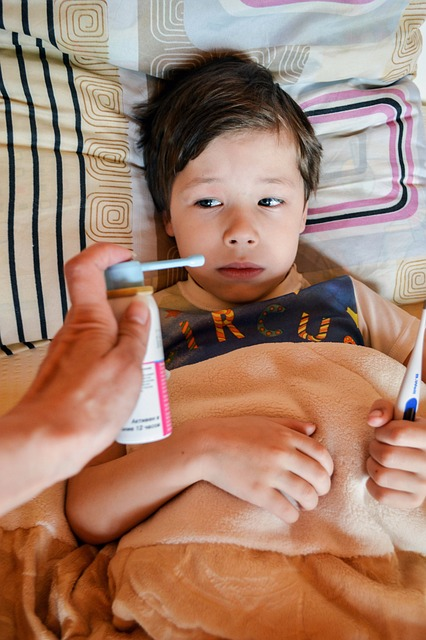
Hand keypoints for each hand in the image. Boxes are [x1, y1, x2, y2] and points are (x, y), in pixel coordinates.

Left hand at [11, 243, 150, 480]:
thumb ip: (136, 334)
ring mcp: (68, 354)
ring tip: (147, 371)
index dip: (106, 255)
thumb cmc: (88, 405)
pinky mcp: (68, 375)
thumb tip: (140, 308)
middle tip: (152, 334)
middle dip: (131, 311)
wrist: (46, 443)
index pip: (86, 268)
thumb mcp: (128, 366)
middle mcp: (74, 332)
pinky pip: (95, 357)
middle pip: (101, 303)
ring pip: (101, 334)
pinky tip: (128, 391)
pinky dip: (114, 362)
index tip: (130, 261)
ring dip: (125, 342)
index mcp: (88, 320)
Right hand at [193, 415, 333, 522]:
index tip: (324, 475)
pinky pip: (286, 510)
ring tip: (305, 504)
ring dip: (311, 503)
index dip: (328, 468)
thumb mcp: (264, 421)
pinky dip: (293, 515)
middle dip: (323, 488)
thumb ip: (290, 425)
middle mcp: (282, 454)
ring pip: (307, 495)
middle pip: (319, 476)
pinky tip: (289, 512)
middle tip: (317, 492)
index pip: (321, 454)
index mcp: (285, 436)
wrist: (205, 445)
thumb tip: (314, 429)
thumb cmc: (234, 431)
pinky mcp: (258, 493)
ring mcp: (270, 474)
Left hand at [366, 399, 425, 507]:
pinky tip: (378, 475)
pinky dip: (372, 484)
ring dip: (372, 465)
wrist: (420, 456)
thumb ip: (383, 408)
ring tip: (378, 459)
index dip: (382, 431)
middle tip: (378, 445)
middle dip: (374, 447)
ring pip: (381, 476)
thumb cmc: (405, 433)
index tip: (383, 431)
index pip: (397, 434)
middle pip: (387, 456)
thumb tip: (372, 420)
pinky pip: (382, 495)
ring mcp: (424, 485)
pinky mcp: (414, 500)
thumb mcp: (399, 414)